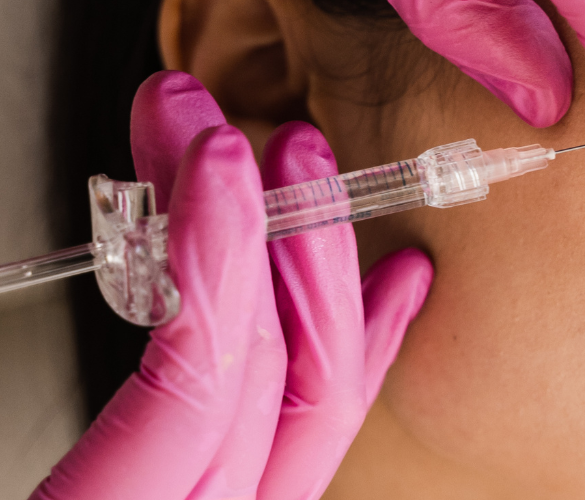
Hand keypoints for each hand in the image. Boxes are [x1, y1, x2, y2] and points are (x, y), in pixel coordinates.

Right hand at [0, 71, 428, 499]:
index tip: (205, 154)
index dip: (213, 259)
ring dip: (322, 283)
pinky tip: (389, 284)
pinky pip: (314, 448)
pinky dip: (358, 355)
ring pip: (317, 420)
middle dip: (262, 239)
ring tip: (308, 177)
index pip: (195, 392)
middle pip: (272, 389)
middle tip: (222, 134)